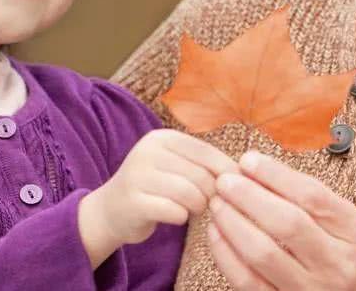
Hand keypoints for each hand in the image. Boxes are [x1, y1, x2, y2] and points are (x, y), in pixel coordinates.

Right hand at [79, 129, 236, 266]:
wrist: (111, 211)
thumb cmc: (155, 189)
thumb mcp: (176, 167)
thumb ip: (204, 165)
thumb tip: (245, 174)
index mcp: (163, 138)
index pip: (206, 152)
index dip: (226, 173)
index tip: (234, 190)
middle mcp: (147, 151)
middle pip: (200, 175)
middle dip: (211, 194)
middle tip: (207, 204)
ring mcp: (137, 175)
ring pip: (189, 193)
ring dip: (197, 207)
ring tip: (192, 209)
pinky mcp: (132, 202)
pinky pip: (173, 211)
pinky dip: (181, 217)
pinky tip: (176, 216)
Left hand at [207, 151, 355, 290]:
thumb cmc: (340, 249)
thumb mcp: (342, 221)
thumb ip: (306, 194)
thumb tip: (252, 166)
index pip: (313, 196)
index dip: (275, 175)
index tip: (248, 160)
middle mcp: (338, 265)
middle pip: (288, 224)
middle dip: (250, 197)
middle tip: (225, 181)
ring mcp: (311, 290)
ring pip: (263, 253)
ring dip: (233, 223)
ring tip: (218, 202)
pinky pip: (247, 281)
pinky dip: (226, 254)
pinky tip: (216, 232)